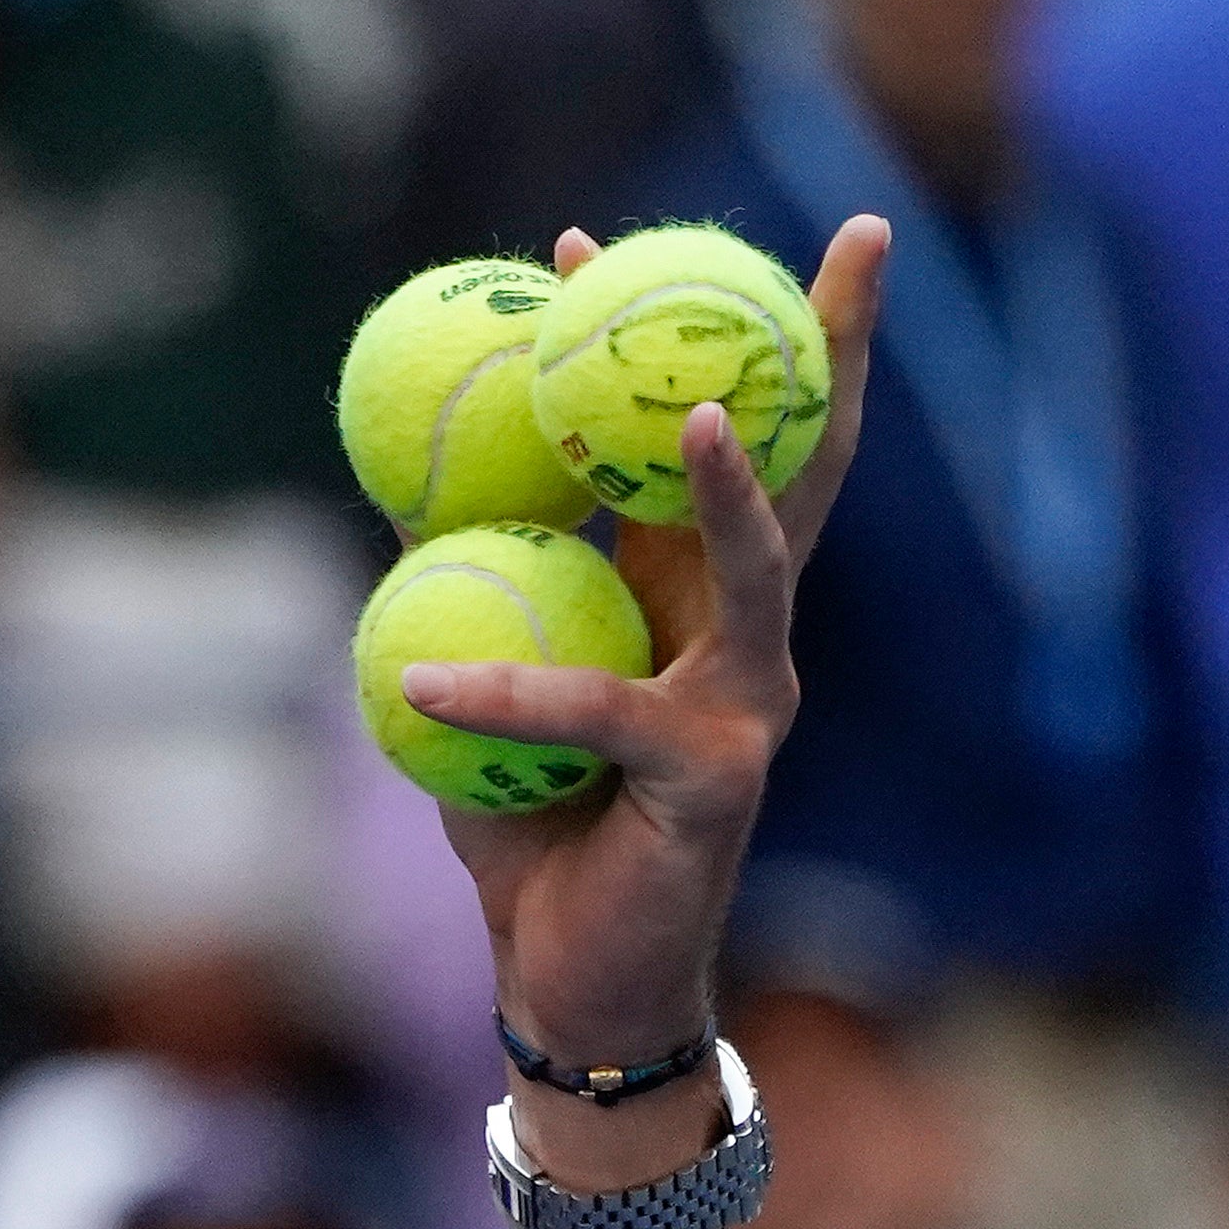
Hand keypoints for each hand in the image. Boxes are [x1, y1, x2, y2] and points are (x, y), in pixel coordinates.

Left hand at [402, 218, 890, 1089]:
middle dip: (824, 351)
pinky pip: (597, 712)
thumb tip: (389, 488)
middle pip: (806, 467)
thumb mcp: (477, 689)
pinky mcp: (715, 779)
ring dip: (721, 490)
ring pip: (757, 570)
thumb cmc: (527, 836)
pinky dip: (504, 694)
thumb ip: (459, 591)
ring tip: (680, 412)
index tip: (592, 243)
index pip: (702, 446)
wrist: (568, 986)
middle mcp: (746, 638)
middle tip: (839, 242)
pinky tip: (415, 673)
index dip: (670, 339)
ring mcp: (749, 704)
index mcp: (692, 603)